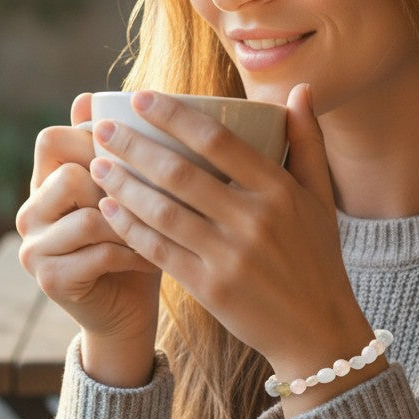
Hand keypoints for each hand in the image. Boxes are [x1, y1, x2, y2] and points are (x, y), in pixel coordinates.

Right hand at [16, 92, 160, 386]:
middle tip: (155, 197)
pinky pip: (98, 253)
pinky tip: (157, 257)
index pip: (51, 138)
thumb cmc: (137, 237)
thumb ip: (116, 148)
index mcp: (44, 180)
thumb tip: (89, 95)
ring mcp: (34, 246)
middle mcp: (31, 210)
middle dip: (117, 184)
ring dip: (134, 222)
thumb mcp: (129, 187)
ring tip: (164, 229)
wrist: (129, 309)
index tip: (135, 153)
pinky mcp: (50, 279)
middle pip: (67, 173)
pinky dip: (135, 254)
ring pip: (87, 215)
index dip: (93, 139)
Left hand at [90, 84, 381, 407]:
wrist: (317, 329)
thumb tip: (301, 88)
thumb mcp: (320, 197)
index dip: (174, 117)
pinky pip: (159, 251)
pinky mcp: (210, 288)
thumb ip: (308, 140)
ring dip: (123, 186)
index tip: (141, 99)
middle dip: (133, 148)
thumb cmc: (316, 256)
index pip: (218, 141)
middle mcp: (254, 220)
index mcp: (279, 190)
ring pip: (163, 212)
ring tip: (98, 166)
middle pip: (180, 174)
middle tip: (102, 131)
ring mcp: (230, 256)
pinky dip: (130, 228)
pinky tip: (109, 210)